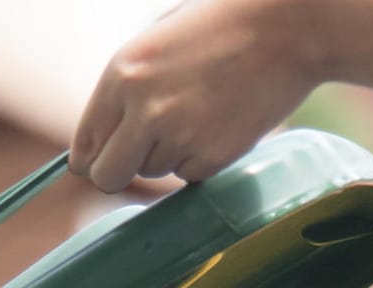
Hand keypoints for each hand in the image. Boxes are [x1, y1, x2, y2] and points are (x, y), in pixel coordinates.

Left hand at [70, 0, 322, 192]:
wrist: (288, 26)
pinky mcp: (212, 157)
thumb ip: (126, 89)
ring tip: (198, 113)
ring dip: (168, 156)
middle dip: (120, 173)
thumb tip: (106, 140)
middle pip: (107, 177)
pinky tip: (220, 122)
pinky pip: (189, 176)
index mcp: (121, 75)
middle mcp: (142, 111)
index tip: (107, 159)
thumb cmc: (221, 25)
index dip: (94, 158)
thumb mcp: (156, 44)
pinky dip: (201, 159)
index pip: (84, 147)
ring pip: (153, 174)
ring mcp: (178, 137)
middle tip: (143, 155)